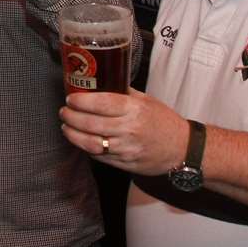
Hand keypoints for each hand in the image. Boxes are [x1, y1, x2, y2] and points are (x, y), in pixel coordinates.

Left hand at [59, 88, 189, 175]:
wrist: (183, 149)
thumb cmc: (163, 121)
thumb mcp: (146, 100)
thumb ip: (123, 92)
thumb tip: (98, 82)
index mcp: (134, 109)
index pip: (102, 103)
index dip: (82, 101)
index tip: (70, 98)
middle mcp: (129, 129)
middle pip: (91, 124)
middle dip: (72, 117)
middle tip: (64, 111)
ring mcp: (126, 149)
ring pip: (92, 144)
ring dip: (74, 135)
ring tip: (66, 127)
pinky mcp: (125, 164)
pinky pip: (100, 157)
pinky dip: (87, 148)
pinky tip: (81, 140)